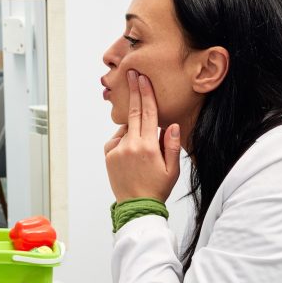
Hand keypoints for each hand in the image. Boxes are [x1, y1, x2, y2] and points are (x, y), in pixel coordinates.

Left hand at [104, 70, 181, 202]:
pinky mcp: (108, 155)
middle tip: (131, 75)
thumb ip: (172, 145)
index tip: (142, 78)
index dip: (145, 94)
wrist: (137, 207)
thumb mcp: (172, 169)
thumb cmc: (157, 188)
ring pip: (126, 129)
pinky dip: (124, 140)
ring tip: (142, 150)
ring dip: (133, 129)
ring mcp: (117, 150)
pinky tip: (132, 154)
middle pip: (133, 112)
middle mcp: (130, 145)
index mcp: (148, 146)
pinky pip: (116, 140)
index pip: (148, 113)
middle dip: (133, 92)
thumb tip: (171, 125)